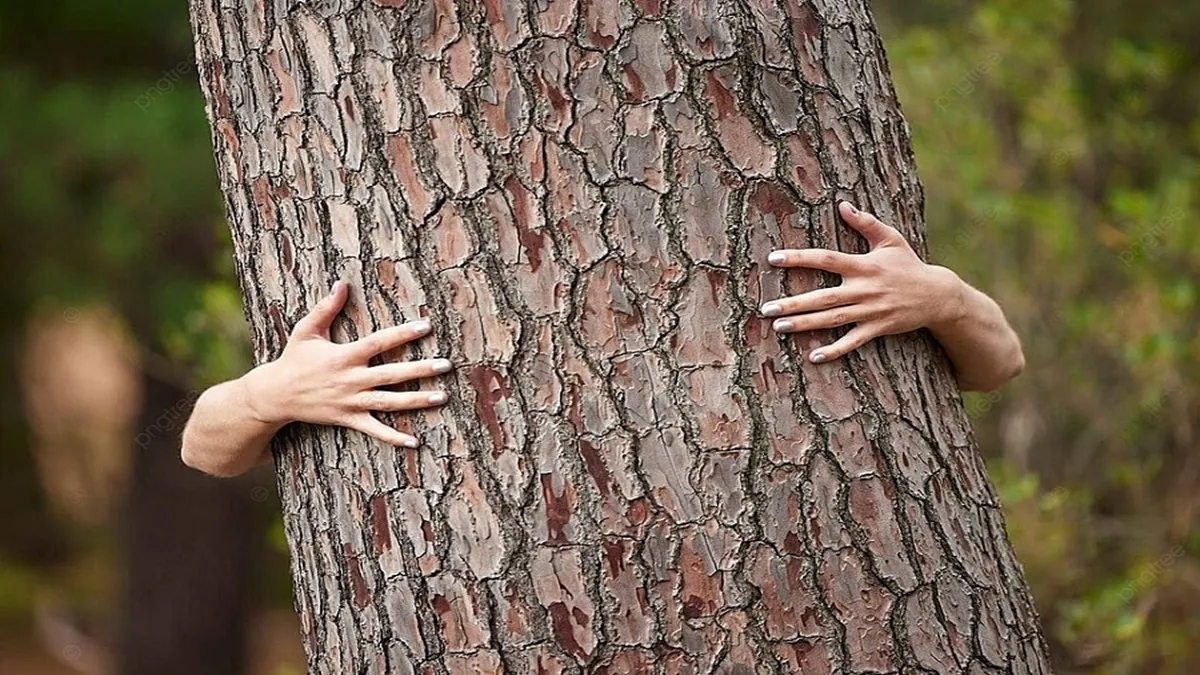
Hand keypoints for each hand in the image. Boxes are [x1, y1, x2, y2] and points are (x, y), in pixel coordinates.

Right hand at [242, 281, 451, 447]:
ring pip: (389, 402)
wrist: (275, 395)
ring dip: (416, 401)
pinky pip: (374, 430)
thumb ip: (326, 308)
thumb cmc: (294, 359)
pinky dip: (393, 438)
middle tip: (446, 365)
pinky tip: (414, 442)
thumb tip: (343, 283)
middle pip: (391, 375)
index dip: (402, 334)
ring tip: (442, 397)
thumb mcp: (306, 331)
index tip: (426, 326)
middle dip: (420, 370)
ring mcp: (350, 402)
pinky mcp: (347, 419)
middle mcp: (350, 380)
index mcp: (344, 356)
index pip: (378, 342)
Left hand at [761, 201, 964, 362]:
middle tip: (766, 308)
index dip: (799, 258)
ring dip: (805, 324)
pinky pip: (853, 341)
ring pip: (832, 320)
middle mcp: (864, 289)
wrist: (937, 295)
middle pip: (823, 297)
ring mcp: (871, 310)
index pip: (826, 259)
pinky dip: (835, 350)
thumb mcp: (890, 239)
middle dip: (794, 303)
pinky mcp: (878, 328)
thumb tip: (842, 204)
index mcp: (864, 265)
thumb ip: (865, 222)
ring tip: (779, 327)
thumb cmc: (908, 264)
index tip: (773, 259)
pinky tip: (814, 356)